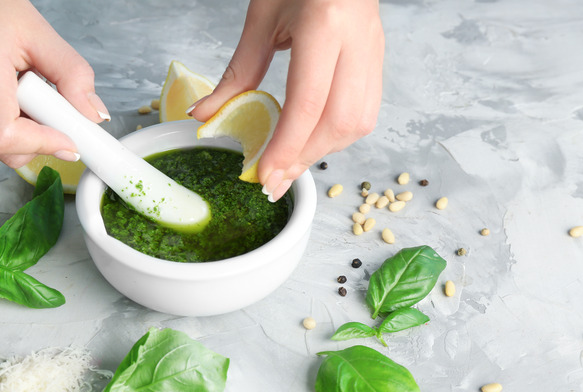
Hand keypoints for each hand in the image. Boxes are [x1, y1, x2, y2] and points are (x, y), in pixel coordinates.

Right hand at [0, 0, 108, 167]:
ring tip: (26, 89)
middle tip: (53, 105)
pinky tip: (10, 95)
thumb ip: (72, 76)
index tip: (70, 140)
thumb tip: (94, 115)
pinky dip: (8, 124)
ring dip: (24, 130)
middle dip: (40, 137)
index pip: (5, 136)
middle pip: (5, 148)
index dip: (42, 144)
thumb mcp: (38, 34)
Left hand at [190, 0, 383, 200]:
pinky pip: (365, 112)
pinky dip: (336, 134)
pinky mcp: (378, 60)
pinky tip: (311, 139)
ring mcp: (374, 52)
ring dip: (321, 150)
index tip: (265, 175)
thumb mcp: (261, 18)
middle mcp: (358, 42)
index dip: (286, 146)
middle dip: (304, 158)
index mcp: (325, 25)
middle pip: (339, 121)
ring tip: (289, 163)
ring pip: (358, 123)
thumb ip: (237, 72)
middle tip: (273, 180)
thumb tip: (204, 115)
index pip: (308, 102)